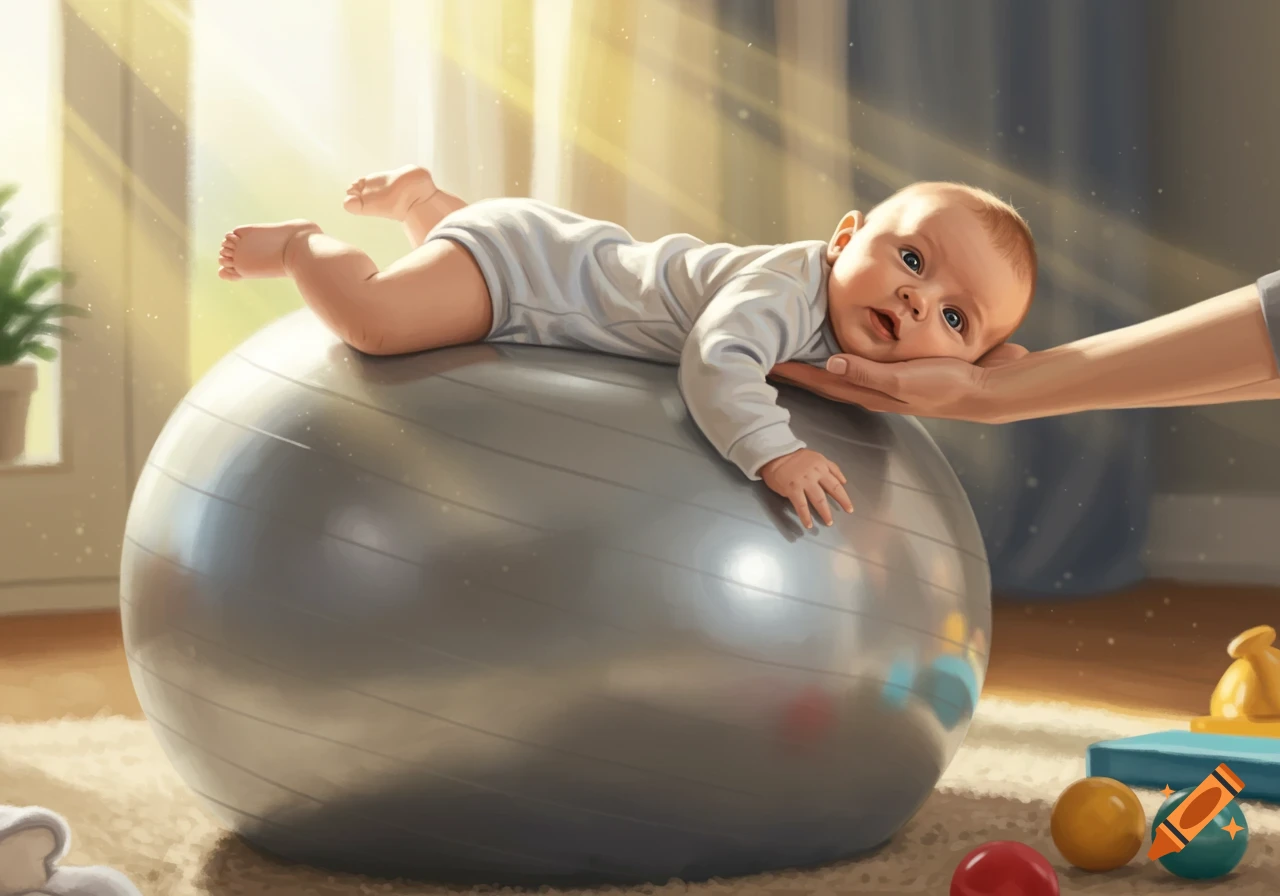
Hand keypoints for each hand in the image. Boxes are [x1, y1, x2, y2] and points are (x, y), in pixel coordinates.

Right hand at [758, 448, 854, 528]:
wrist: (774, 454)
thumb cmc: (795, 457)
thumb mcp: (816, 457)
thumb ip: (830, 467)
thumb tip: (843, 481)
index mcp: (822, 465)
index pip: (836, 482)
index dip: (844, 496)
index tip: (849, 507)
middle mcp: (816, 473)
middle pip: (832, 490)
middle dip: (841, 502)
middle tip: (847, 512)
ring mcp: (804, 482)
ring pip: (819, 499)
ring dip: (825, 512)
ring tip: (828, 522)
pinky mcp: (792, 489)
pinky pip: (801, 506)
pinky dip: (805, 516)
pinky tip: (808, 525)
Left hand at [768, 343, 1028, 421]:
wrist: (988, 389)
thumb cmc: (947, 385)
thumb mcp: (903, 378)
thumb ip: (867, 371)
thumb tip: (829, 363)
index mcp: (870, 392)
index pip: (822, 381)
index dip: (794, 372)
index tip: (769, 363)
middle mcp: (875, 389)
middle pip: (827, 378)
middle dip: (800, 368)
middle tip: (775, 354)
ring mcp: (889, 381)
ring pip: (846, 370)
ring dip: (822, 361)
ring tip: (802, 347)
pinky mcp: (905, 369)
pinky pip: (867, 360)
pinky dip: (851, 352)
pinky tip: (851, 340)